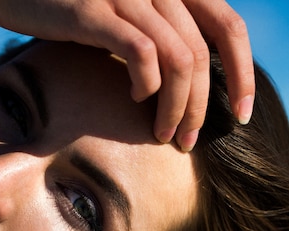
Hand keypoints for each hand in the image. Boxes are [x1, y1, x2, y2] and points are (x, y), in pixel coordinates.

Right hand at [0, 0, 254, 150]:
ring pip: (179, 59)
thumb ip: (155, 37)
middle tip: (188, 141)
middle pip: (203, 54)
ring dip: (177, 107)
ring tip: (164, 135)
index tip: (240, 114)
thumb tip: (182, 86)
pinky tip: (136, 98)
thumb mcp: (122, 16)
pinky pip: (141, 52)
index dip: (242, 73)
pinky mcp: (95, 9)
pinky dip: (146, 83)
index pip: (228, 26)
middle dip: (202, 107)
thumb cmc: (65, 6)